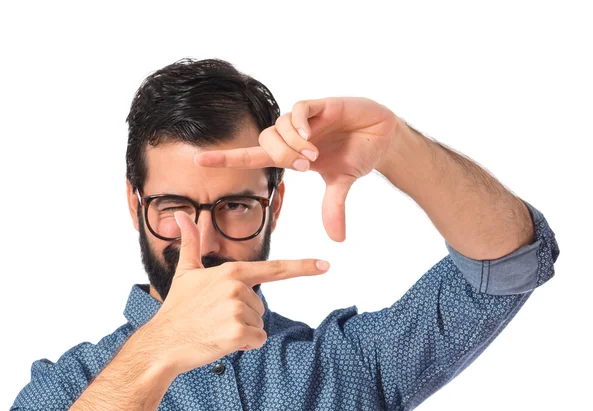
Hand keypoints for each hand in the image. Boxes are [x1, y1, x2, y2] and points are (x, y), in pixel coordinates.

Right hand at [146, 211, 329, 374]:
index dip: (302, 267)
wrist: (162, 342)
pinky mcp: (238, 334)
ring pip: (260, 324)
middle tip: (215, 318)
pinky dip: (244, 346)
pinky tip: (220, 341)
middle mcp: (238, 289)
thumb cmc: (177, 308)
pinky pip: (258, 341)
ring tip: (215, 328)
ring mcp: (238, 311)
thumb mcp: (186, 272)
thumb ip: (191, 243)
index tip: (326, 264)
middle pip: (261, 306)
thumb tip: (180, 214)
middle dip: (244, 315)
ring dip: (243, 331)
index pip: (274, 269)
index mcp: (232, 272)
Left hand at [193, 97, 399, 241]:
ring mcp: (305, 119)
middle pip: (265, 143)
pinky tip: (312, 135)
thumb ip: (333, 206)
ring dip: (292, 145)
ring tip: (314, 156)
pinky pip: (297, 110)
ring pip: (278, 128)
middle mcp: (293, 136)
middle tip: (306, 168)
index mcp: (291, 154)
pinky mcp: (320, 105)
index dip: (226, 158)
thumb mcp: (342, 183)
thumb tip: (337, 240)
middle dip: (281, 157)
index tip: (197, 160)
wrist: (382, 136)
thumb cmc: (357, 155)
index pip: (252, 156)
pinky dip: (299, 125)